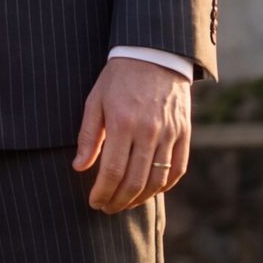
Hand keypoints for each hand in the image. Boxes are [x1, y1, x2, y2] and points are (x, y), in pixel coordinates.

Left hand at [72, 56, 188, 212]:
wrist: (154, 54)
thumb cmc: (118, 78)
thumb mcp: (96, 100)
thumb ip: (88, 135)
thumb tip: (79, 167)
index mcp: (122, 122)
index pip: (111, 170)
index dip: (102, 192)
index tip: (94, 202)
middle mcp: (148, 130)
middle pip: (134, 181)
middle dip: (118, 201)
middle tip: (106, 208)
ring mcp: (169, 133)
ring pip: (156, 181)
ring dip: (139, 199)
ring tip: (125, 203)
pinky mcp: (184, 133)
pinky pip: (178, 169)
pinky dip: (164, 186)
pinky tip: (150, 191)